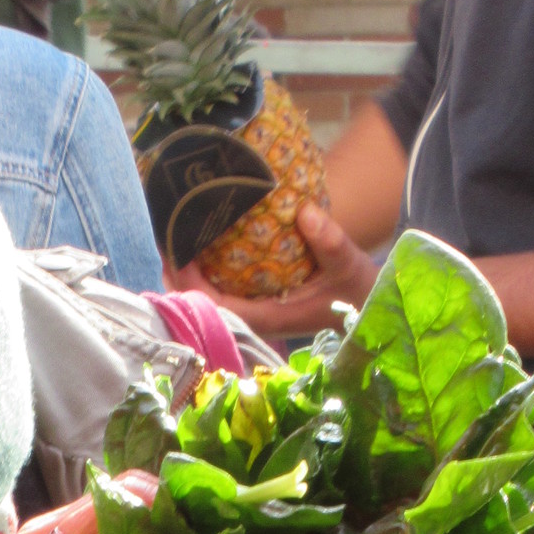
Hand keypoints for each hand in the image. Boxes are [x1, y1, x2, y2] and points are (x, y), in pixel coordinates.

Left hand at [168, 202, 380, 341]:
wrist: (368, 306)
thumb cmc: (356, 290)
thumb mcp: (348, 264)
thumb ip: (330, 241)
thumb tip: (304, 213)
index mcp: (268, 317)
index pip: (216, 308)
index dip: (191, 285)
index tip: (178, 254)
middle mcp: (254, 320)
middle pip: (202, 306)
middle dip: (179, 278)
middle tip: (164, 240)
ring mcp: (253, 313)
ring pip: (207, 302)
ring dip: (187, 277)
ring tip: (171, 243)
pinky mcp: (257, 303)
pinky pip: (220, 292)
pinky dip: (203, 275)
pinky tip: (195, 250)